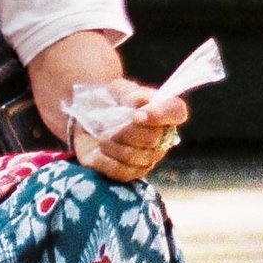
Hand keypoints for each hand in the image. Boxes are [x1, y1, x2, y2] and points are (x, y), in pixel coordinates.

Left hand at [70, 80, 187, 183]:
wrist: (86, 116)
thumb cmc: (106, 101)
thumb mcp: (116, 89)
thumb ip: (132, 95)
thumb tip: (143, 109)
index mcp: (162, 110)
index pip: (176, 111)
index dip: (160, 115)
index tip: (136, 115)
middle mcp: (162, 137)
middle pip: (152, 139)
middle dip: (125, 131)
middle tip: (108, 123)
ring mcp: (148, 157)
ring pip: (134, 157)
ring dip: (111, 144)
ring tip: (101, 135)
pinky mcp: (131, 173)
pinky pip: (121, 172)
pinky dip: (104, 161)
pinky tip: (98, 151)